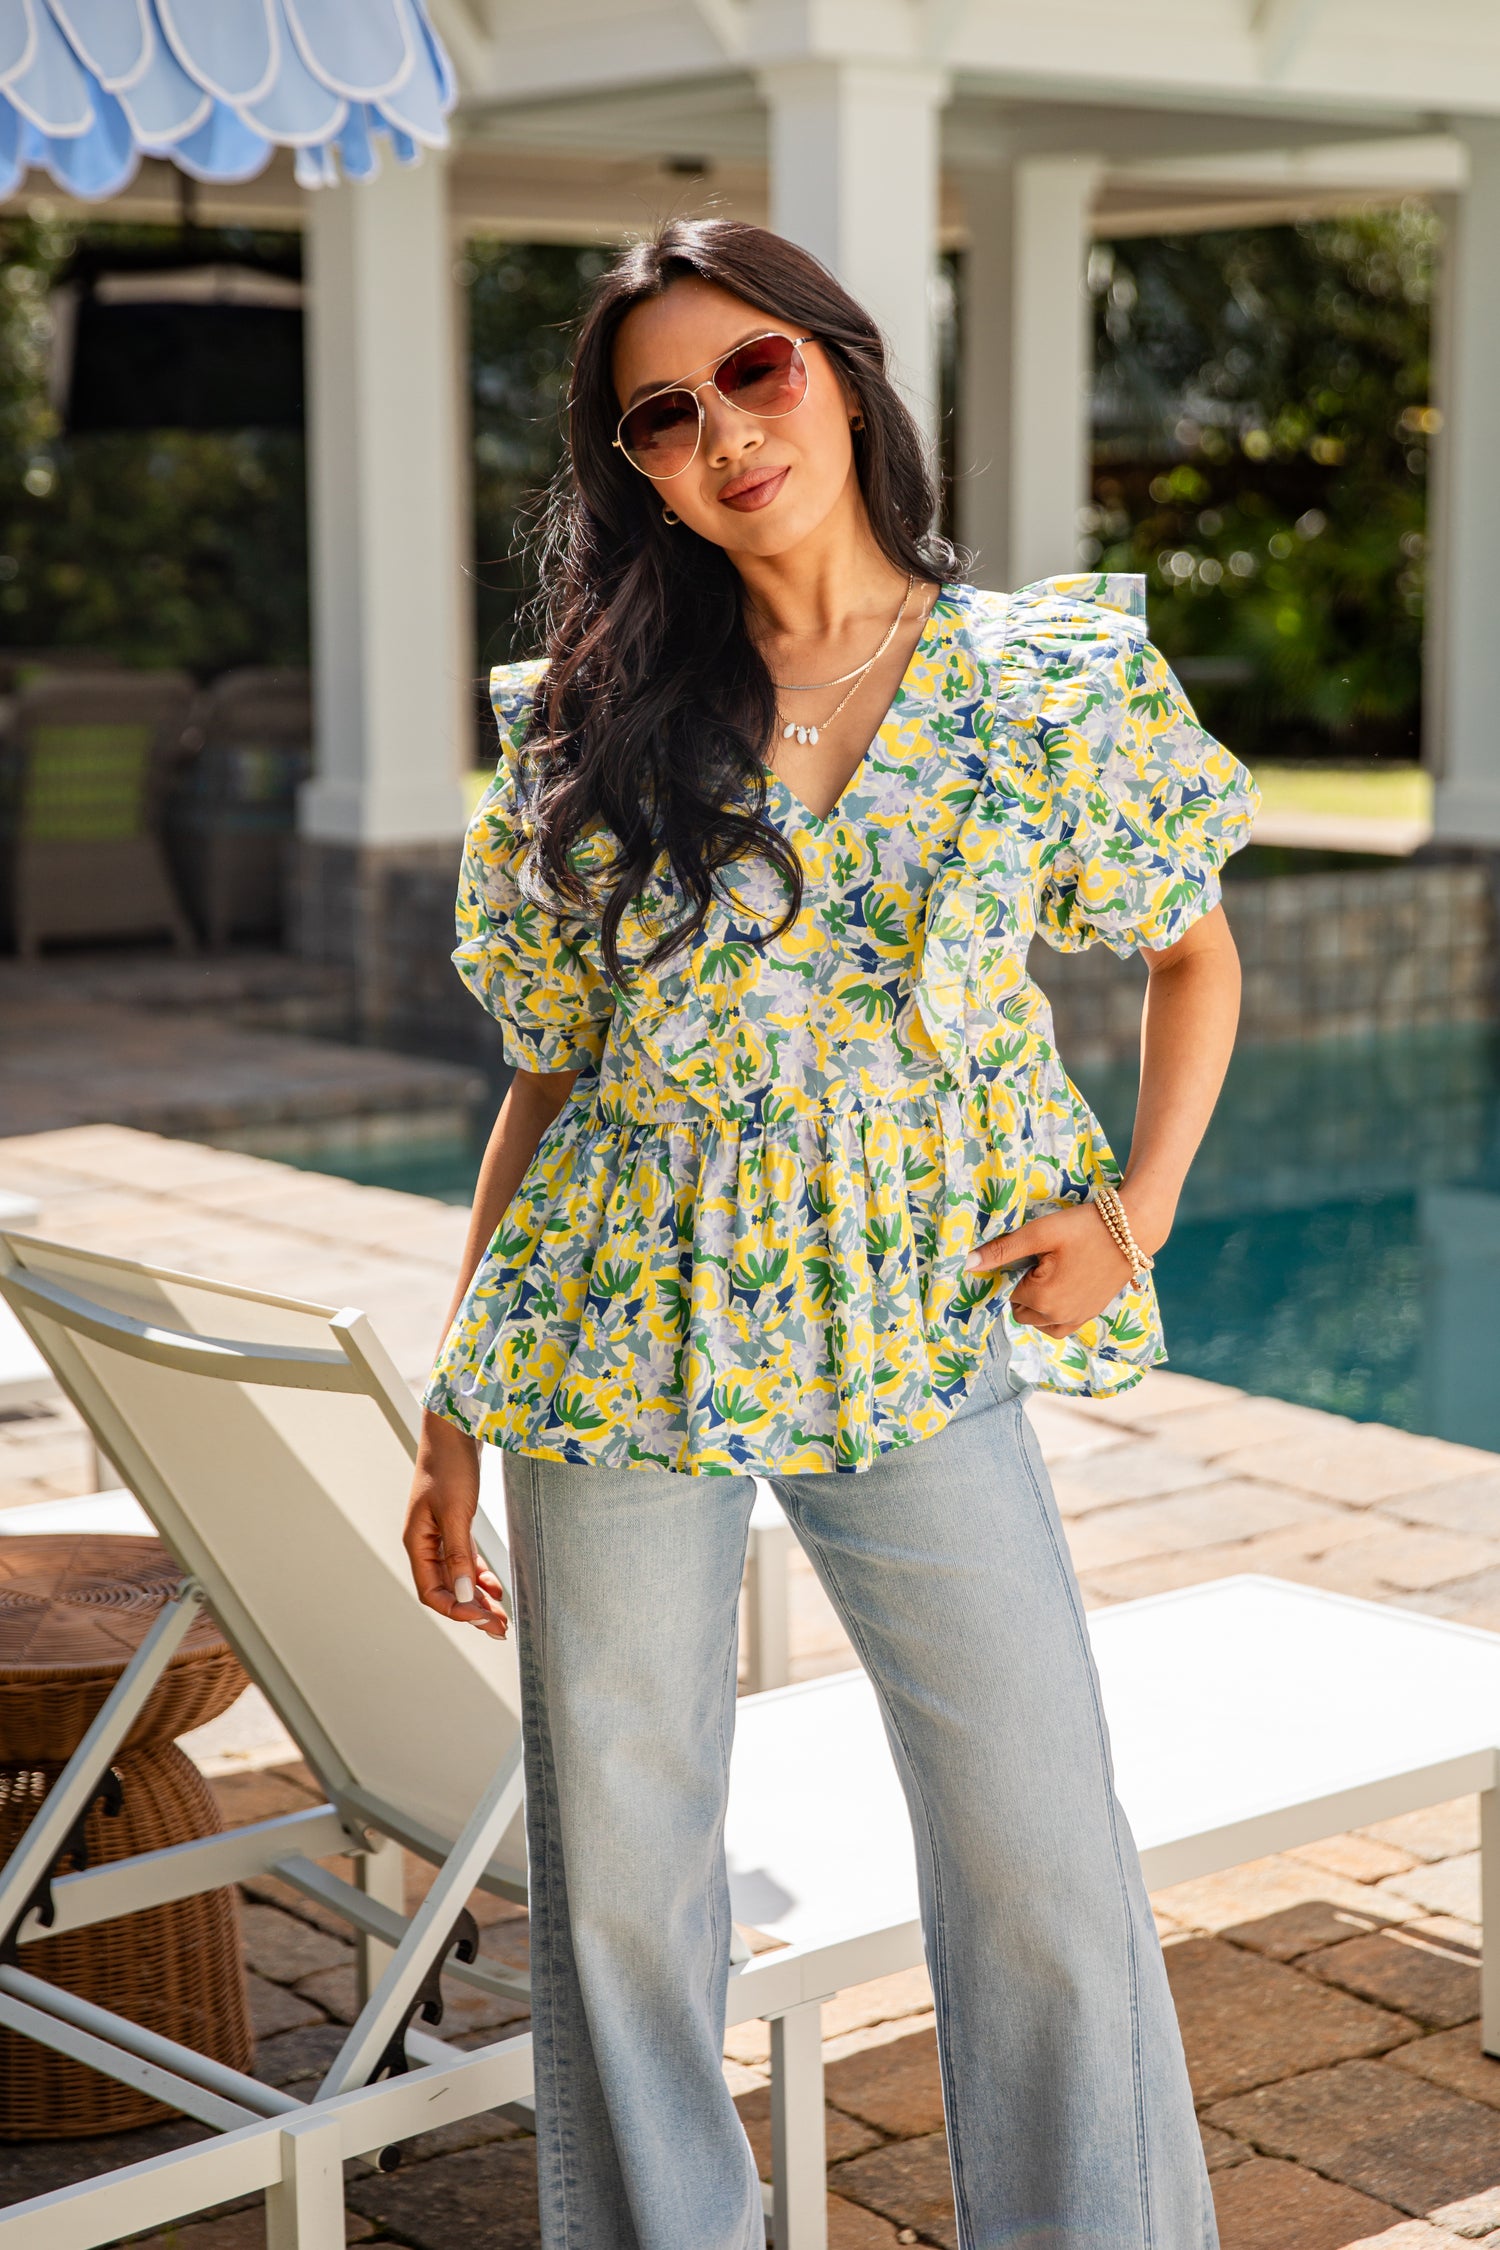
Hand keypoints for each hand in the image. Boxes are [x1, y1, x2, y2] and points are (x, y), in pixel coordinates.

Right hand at [403, 1411, 508, 1638]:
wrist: (454, 1429)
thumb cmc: (450, 1465)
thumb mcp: (456, 1511)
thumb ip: (459, 1554)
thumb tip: (464, 1595)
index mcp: (417, 1543)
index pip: (432, 1592)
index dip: (457, 1610)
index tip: (484, 1619)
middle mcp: (425, 1543)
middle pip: (446, 1590)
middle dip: (472, 1612)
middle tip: (500, 1629)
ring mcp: (439, 1534)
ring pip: (458, 1577)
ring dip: (478, 1598)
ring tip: (502, 1616)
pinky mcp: (454, 1524)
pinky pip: (465, 1560)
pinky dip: (480, 1575)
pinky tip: (495, 1586)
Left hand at [963, 1202, 1139, 1340]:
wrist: (1133, 1231)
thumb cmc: (1084, 1227)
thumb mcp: (1040, 1233)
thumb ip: (1002, 1250)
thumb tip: (966, 1264)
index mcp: (1042, 1299)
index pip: (1008, 1293)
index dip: (1015, 1272)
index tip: (1032, 1256)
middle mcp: (1058, 1318)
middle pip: (1021, 1311)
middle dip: (1024, 1290)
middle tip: (1042, 1262)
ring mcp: (1076, 1320)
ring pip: (1039, 1322)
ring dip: (1038, 1305)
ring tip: (1052, 1274)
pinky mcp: (1090, 1316)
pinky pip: (1060, 1326)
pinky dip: (1055, 1312)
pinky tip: (1064, 1284)